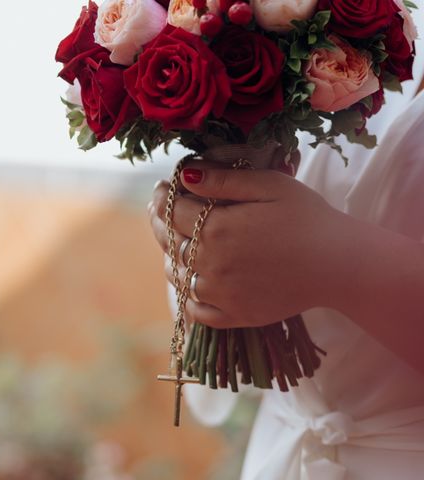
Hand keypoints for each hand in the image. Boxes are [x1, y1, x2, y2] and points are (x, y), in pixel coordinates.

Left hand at [149, 162, 352, 327]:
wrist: (340, 265)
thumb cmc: (308, 218)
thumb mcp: (269, 186)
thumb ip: (224, 180)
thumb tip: (185, 174)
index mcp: (217, 229)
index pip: (170, 212)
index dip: (161, 197)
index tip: (160, 188)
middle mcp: (211, 264)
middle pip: (169, 243)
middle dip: (158, 223)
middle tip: (158, 211)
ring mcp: (220, 294)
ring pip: (178, 275)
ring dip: (172, 257)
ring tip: (176, 243)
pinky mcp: (234, 315)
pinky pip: (196, 309)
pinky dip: (188, 295)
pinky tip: (193, 281)